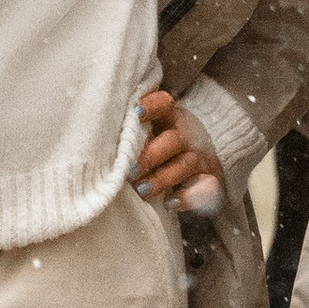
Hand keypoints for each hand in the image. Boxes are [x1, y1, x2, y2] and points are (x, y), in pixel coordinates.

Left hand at [136, 85, 225, 215]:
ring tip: (142, 190)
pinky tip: (170, 203)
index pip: (164, 104)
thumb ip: (133, 130)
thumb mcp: (154, 127)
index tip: (136, 112)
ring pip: (184, 165)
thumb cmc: (163, 139)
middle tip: (128, 171)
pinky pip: (206, 187)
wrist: (206, 150)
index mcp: (170, 117)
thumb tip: (98, 139)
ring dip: (162, 179)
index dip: (152, 106)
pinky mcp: (209, 177)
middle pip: (171, 141)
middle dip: (150, 156)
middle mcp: (186, 135)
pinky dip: (188, 196)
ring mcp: (199, 156)